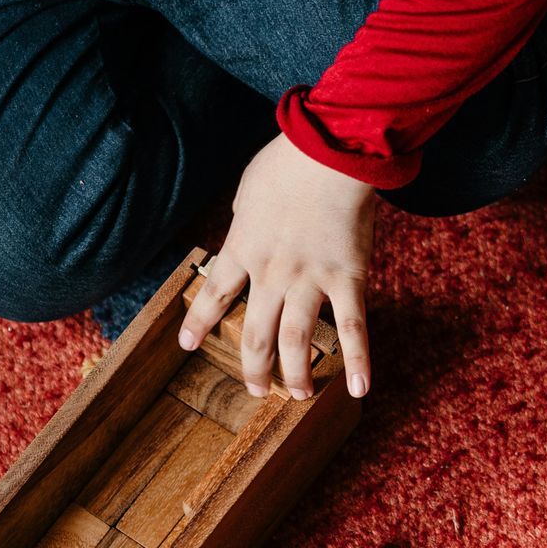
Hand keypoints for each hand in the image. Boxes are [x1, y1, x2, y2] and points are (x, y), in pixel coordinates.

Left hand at [178, 133, 375, 398]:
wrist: (330, 152)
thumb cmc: (289, 162)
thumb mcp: (250, 190)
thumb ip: (246, 216)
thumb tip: (245, 225)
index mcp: (244, 247)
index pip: (216, 293)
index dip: (199, 321)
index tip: (187, 344)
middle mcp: (272, 273)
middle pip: (256, 334)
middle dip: (254, 367)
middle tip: (257, 390)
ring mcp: (310, 280)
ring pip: (296, 340)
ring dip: (296, 373)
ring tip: (299, 394)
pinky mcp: (347, 278)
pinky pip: (353, 327)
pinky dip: (358, 360)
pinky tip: (358, 388)